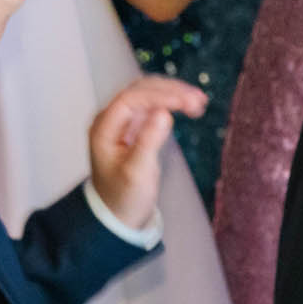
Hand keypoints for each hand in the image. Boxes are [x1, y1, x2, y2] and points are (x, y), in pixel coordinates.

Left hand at [85, 75, 204, 228]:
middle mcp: (109, 119)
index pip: (130, 99)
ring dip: (172, 93)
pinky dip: (171, 102)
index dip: (158, 95)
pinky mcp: (133, 125)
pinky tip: (191, 106)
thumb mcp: (137, 174)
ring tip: (199, 102)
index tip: (185, 101)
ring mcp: (121, 121)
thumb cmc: (124, 197)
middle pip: (139, 90)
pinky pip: (152, 105)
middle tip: (199, 101)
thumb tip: (164, 113)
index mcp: (103, 128)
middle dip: (169, 91)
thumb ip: (148, 142)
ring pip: (147, 94)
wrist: (117, 213)